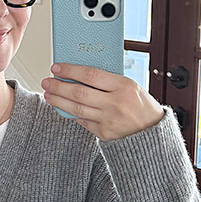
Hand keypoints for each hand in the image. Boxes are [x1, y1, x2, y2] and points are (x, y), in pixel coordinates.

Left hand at [41, 63, 164, 140]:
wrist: (153, 133)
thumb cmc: (142, 107)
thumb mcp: (131, 86)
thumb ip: (109, 81)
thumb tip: (81, 73)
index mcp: (124, 86)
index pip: (90, 74)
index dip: (70, 70)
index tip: (57, 67)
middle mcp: (115, 103)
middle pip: (79, 92)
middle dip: (58, 86)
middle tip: (47, 81)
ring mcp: (108, 120)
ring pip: (76, 108)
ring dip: (58, 101)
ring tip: (48, 94)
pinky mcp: (103, 134)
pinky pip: (82, 121)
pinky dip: (70, 113)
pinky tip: (61, 107)